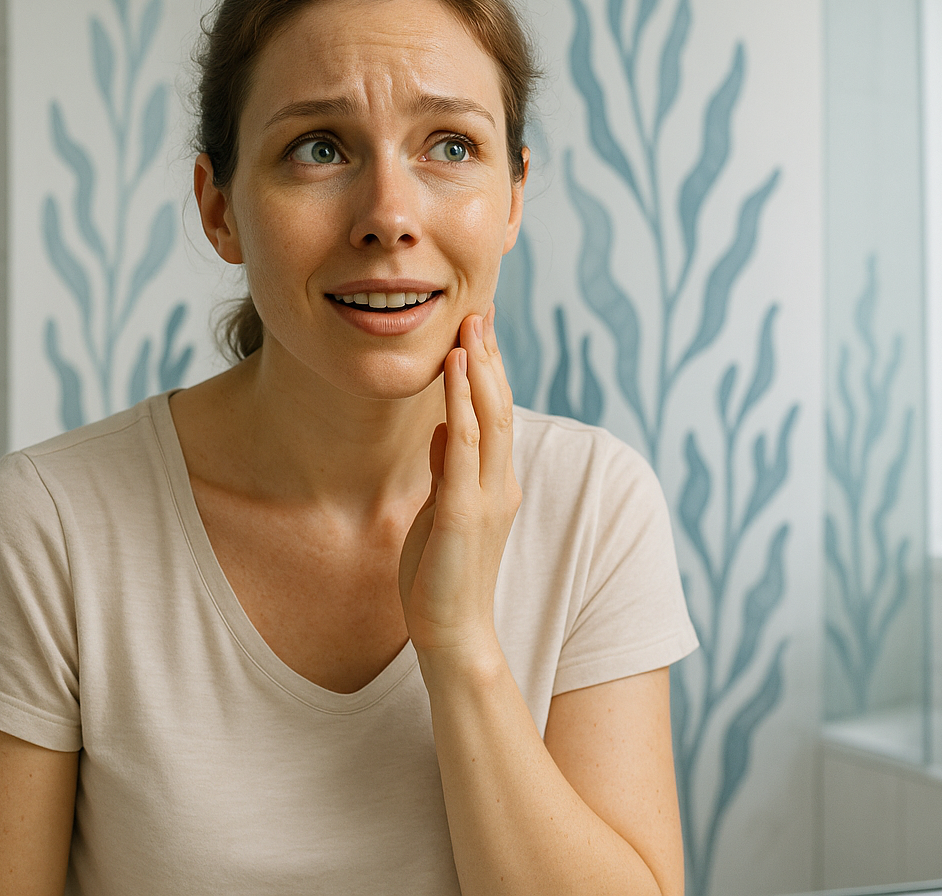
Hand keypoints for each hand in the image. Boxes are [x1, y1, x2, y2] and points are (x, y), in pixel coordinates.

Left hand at [399, 305, 522, 662]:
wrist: (453, 633)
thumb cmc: (442, 577)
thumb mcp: (441, 511)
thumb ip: (447, 469)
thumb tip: (444, 428)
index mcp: (495, 482)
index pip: (496, 414)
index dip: (489, 370)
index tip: (478, 329)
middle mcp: (499, 483)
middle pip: (500, 405)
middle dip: (490, 356)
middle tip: (479, 309)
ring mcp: (485, 496)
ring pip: (490, 417)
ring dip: (479, 369)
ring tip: (471, 326)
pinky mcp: (463, 511)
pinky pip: (465, 446)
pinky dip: (461, 403)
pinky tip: (455, 372)